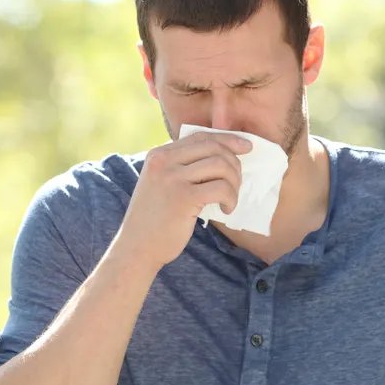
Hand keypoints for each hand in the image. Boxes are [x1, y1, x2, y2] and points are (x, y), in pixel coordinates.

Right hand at [113, 131, 251, 270]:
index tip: (246, 147)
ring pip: (220, 165)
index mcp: (159, 155)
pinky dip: (230, 198)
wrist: (137, 247)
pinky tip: (226, 209)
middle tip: (236, 184)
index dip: (228, 139)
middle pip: (213, 147)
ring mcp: (172, 178)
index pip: (200, 137)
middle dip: (234, 163)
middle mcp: (163, 161)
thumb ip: (181, 168)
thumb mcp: (161, 184)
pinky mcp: (184, 198)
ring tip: (229, 199)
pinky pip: (221, 188)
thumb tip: (222, 156)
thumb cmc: (155, 219)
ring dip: (234, 182)